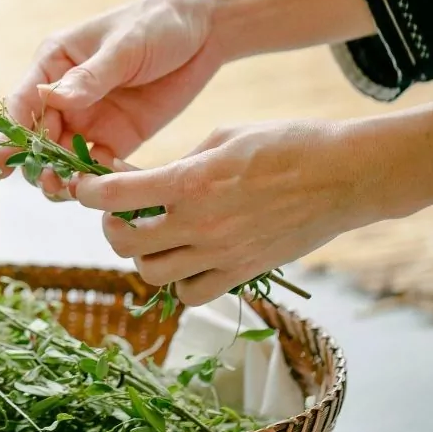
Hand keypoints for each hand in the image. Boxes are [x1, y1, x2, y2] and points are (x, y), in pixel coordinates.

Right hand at [0, 0, 224, 197]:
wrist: (207, 30)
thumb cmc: (159, 22)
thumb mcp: (125, 46)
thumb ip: (91, 76)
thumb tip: (53, 98)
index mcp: (55, 64)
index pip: (23, 102)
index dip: (12, 132)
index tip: (5, 160)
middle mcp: (65, 96)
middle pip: (38, 137)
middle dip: (37, 162)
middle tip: (47, 180)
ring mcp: (89, 120)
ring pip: (62, 158)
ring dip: (60, 177)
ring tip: (67, 190)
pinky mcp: (116, 138)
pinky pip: (96, 166)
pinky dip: (95, 180)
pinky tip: (103, 190)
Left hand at [69, 120, 379, 305]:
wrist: (346, 175)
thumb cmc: (287, 143)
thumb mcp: (223, 137)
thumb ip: (179, 162)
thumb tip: (142, 180)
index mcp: (190, 181)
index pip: (115, 196)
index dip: (89, 192)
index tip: (86, 187)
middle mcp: (199, 223)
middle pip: (124, 241)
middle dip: (113, 225)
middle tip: (123, 213)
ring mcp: (220, 253)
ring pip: (151, 273)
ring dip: (143, 255)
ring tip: (155, 236)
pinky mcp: (242, 271)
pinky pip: (190, 294)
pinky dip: (179, 282)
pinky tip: (187, 259)